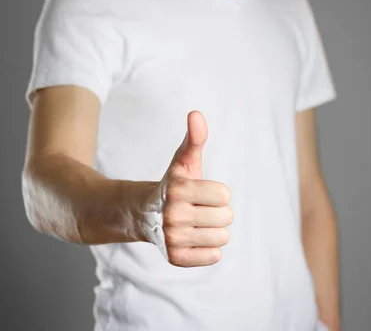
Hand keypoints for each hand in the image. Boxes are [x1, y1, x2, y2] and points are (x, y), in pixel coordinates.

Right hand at [158, 110, 232, 266]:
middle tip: (197, 209)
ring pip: (222, 238)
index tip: (201, 193)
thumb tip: (196, 114)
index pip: (224, 195)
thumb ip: (194, 139)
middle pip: (226, 217)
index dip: (217, 193)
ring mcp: (172, 238)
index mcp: (178, 189)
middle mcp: (173, 215)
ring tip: (195, 223)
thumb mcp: (183, 161)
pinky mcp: (175, 257)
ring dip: (213, 230)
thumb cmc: (173, 185)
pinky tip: (194, 238)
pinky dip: (209, 249)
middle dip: (217, 212)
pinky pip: (213, 257)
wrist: (144, 214)